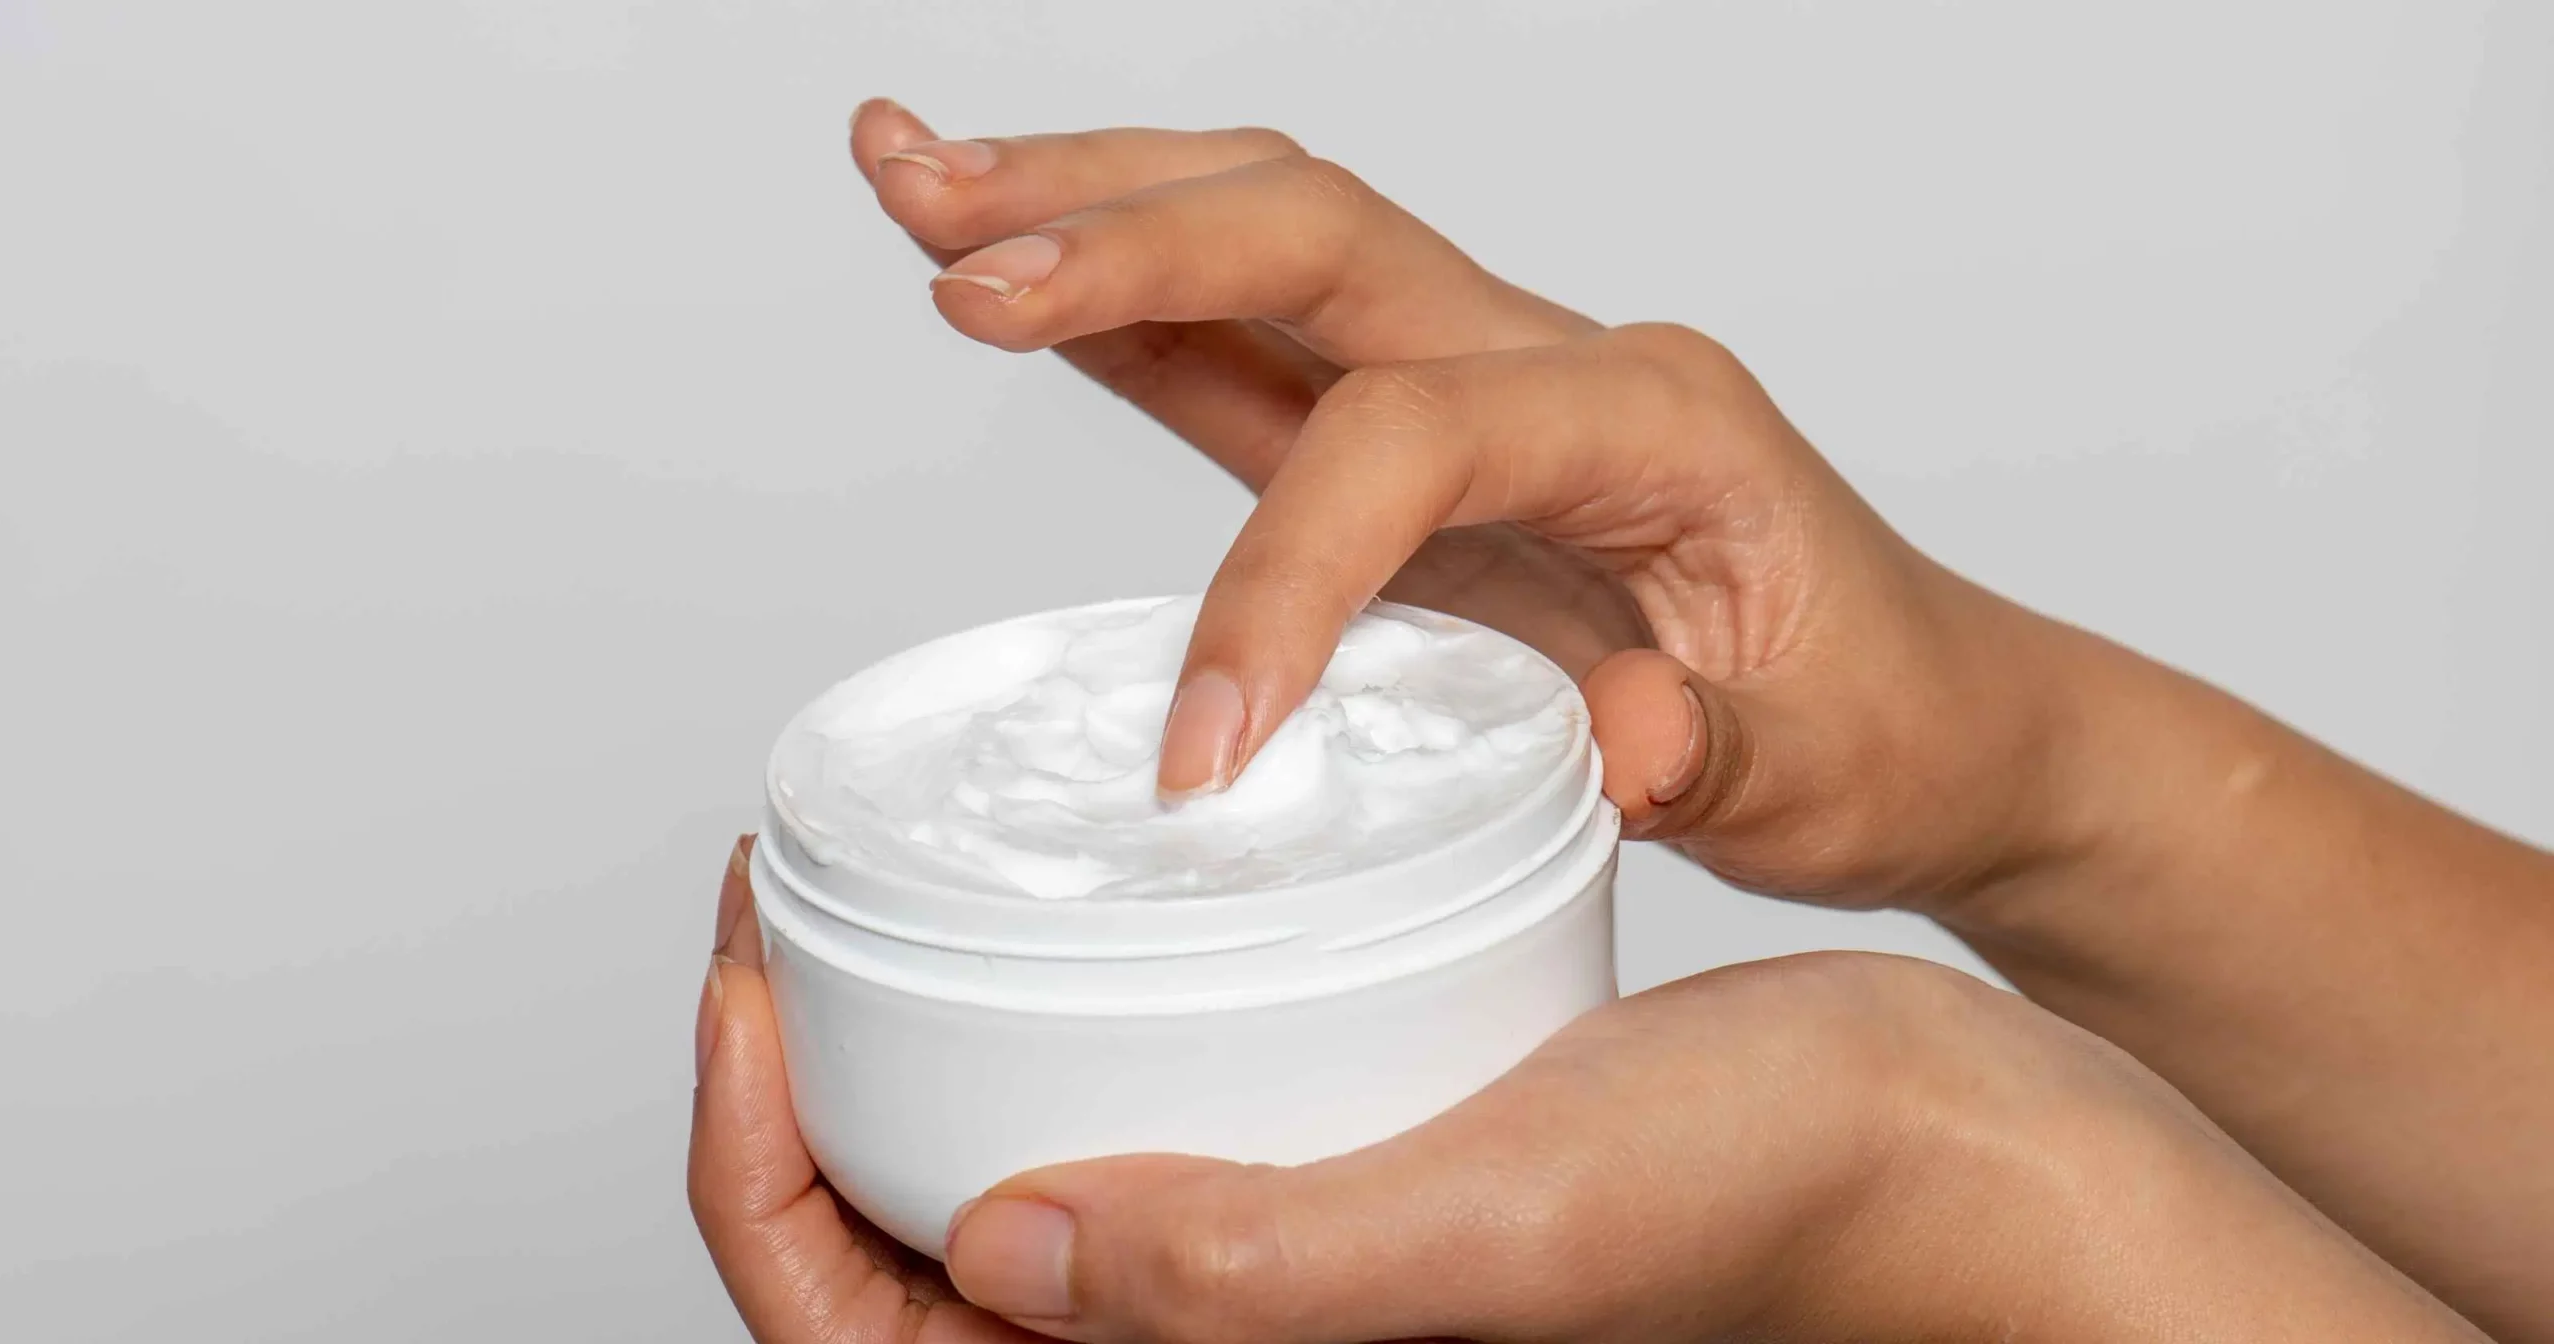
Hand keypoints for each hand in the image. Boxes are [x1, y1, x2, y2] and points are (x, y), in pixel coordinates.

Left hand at [692, 837, 2474, 1342]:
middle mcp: (1226, 1329)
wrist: (1929, 1136)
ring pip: (998, 1175)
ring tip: (859, 885)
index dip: (753, 1174)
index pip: (876, 1336)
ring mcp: (1270, 1241)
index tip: (737, 977)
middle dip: (781, 1107)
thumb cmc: (1770, 1201)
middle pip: (901, 1265)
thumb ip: (1245, 1270)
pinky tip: (1044, 900)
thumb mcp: (1492, 1226)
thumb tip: (999, 1245)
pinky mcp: (1324, 1151)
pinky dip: (1034, 1012)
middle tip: (764, 908)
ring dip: (889, 1054)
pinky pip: (1120, 1103)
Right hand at [846, 99, 2090, 912]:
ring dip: (1083, 211)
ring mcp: (1472, 385)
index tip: (1205, 745)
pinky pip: (1246, 349)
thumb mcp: (1826, 773)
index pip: (1410, 434)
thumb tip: (1618, 742)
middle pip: (1313, 231)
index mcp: (1653, 416)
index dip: (1283, 572)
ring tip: (909, 184)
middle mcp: (1551, 361)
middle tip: (952, 263)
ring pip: (1261, 241)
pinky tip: (996, 275)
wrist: (1923, 712)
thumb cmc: (1880, 726)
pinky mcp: (1412, 451)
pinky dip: (1116, 306)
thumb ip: (1718, 754)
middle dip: (1124, 238)